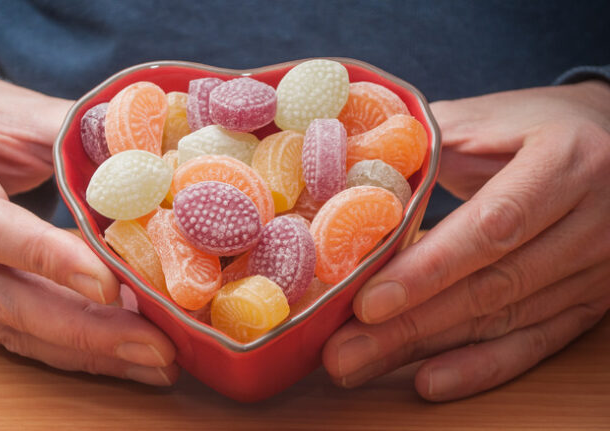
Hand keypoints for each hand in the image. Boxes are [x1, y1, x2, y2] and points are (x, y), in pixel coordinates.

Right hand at [0, 70, 177, 385]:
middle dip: (83, 329)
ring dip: (82, 349)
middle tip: (155, 345)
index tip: (110, 285)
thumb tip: (152, 160)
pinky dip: (64, 345)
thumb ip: (75, 131)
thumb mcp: (11, 107)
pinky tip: (115, 351)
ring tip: (150, 360)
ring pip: (7, 326)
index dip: (47, 257)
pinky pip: (7, 330)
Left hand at [323, 80, 609, 399]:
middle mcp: (593, 220)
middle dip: (410, 324)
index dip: (429, 270)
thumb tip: (347, 165)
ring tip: (359, 363)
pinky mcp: (592, 301)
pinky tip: (428, 379)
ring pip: (504, 320)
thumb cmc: (536, 126)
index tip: (367, 302)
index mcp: (565, 162)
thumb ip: (426, 141)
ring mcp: (598, 268)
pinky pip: (534, 343)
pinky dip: (480, 366)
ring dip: (427, 348)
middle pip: (493, 285)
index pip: (492, 227)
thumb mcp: (488, 119)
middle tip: (342, 351)